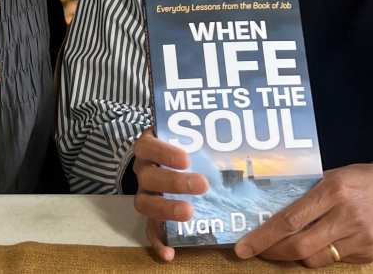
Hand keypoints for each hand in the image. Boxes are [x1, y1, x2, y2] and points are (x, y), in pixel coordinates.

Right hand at [132, 128, 208, 261]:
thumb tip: (230, 118)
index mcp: (147, 148)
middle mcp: (142, 171)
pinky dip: (157, 242)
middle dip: (174, 182)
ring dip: (167, 210)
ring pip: (145, 204)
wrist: (158, 154)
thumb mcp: (181, 130)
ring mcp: (144, 193)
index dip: (164, 153)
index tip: (186, 159)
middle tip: (202, 185)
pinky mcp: (149, 214)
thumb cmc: (177, 142)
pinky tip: (170, 254)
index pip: (148, 147)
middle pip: (149, 178)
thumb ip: (195, 128)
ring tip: (190, 213)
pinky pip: (149, 229)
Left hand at [234, 161, 372, 267]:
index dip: (263, 237)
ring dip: (296, 256)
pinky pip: (336, 261)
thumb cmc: (363, 178)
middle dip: (273, 253)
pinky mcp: (371, 255)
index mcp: (333, 190)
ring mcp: (361, 239)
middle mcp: (346, 216)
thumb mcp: (334, 175)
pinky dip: (321, 255)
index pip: (290, 220)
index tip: (243, 247)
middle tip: (256, 252)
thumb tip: (274, 210)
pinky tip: (320, 243)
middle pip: (300, 247)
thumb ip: (308, 193)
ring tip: (284, 247)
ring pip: (316, 259)